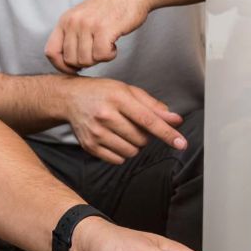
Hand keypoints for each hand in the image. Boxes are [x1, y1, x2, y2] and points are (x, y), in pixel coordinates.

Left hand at [45, 0, 150, 73]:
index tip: (73, 69)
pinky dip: (110, 55)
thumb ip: (72, 36)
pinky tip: (113, 45)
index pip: (51, 52)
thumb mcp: (83, 18)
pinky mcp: (103, 29)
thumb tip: (67, 62)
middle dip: (85, 62)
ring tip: (106, 44)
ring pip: (85, 60)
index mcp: (65, 20)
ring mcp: (87, 25)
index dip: (61, 66)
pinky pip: (101, 56)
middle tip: (97, 51)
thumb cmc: (111, 7)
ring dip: (99, 58)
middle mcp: (73, 22)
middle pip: (70, 60)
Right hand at [62, 77, 185, 163]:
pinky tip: (115, 139)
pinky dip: (122, 153)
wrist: (70, 98)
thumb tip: (175, 120)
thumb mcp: (127, 90)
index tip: (181, 143)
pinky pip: (118, 159)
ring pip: (131, 151)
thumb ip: (152, 105)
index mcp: (117, 98)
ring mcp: (96, 132)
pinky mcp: (89, 146)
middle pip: (141, 139)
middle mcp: (105, 115)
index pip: (148, 119)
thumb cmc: (102, 92)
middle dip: (146, 135)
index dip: (167, 133)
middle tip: (134, 124)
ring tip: (124, 131)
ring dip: (135, 145)